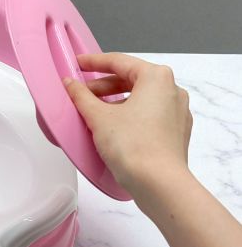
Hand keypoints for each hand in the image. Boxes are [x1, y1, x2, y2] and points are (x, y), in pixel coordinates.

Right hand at [63, 53, 192, 194]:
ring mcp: (177, 112)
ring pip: (140, 98)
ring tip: (93, 112)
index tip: (77, 64)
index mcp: (156, 78)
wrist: (159, 184)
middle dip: (103, 85)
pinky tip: (112, 128)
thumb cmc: (132, 146)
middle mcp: (172, 90)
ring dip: (115, 101)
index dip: (94, 62)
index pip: (119, 61)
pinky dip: (129, 115)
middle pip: (131, 79)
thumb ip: (81, 96)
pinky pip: (149, 115)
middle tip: (81, 93)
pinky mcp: (175, 133)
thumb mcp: (98, 117)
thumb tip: (70, 84)